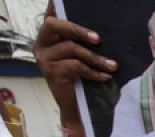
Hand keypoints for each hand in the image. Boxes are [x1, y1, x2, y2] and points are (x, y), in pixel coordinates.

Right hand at [33, 2, 115, 124]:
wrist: (76, 107)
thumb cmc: (82, 78)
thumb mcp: (82, 55)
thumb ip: (84, 41)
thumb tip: (100, 29)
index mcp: (49, 36)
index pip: (52, 15)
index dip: (55, 6)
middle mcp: (42, 44)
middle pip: (55, 25)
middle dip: (78, 29)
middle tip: (98, 39)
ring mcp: (44, 58)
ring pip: (71, 48)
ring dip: (95, 58)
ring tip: (113, 66)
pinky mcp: (50, 72)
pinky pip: (75, 66)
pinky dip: (93, 71)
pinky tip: (104, 77)